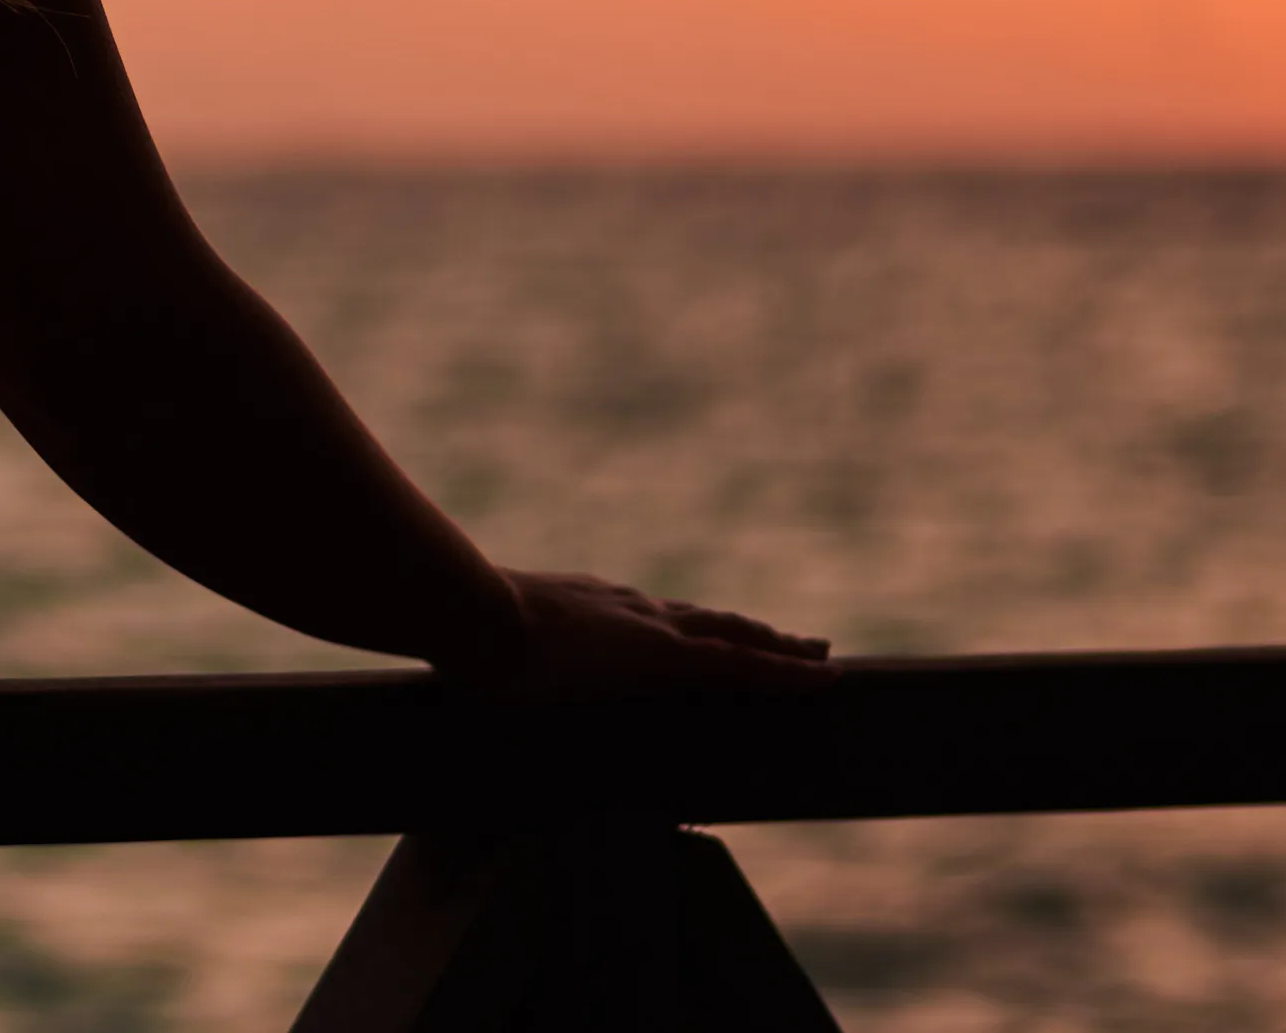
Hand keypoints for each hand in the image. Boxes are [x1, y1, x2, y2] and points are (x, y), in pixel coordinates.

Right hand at [448, 568, 831, 697]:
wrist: (472, 614)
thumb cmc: (461, 631)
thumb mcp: (482, 644)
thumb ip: (489, 652)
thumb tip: (459, 664)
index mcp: (590, 607)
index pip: (654, 620)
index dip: (690, 628)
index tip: (712, 633)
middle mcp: (632, 609)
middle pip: (707, 621)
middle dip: (749, 632)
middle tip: (795, 640)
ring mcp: (653, 631)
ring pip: (735, 638)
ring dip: (779, 648)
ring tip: (820, 655)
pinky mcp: (670, 658)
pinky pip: (745, 666)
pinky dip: (787, 672)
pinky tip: (826, 678)